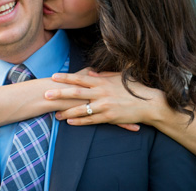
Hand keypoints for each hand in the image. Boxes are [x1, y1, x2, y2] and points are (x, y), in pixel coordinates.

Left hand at [46, 71, 161, 128]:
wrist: (149, 104)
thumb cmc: (134, 88)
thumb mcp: (118, 78)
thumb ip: (102, 75)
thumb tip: (89, 73)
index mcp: (102, 81)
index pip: (80, 78)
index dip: (66, 78)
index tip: (54, 76)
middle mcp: (101, 93)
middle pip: (76, 93)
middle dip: (60, 94)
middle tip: (46, 94)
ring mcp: (104, 106)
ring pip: (81, 109)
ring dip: (67, 112)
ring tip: (56, 114)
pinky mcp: (109, 117)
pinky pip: (91, 120)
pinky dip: (80, 121)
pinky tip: (70, 122)